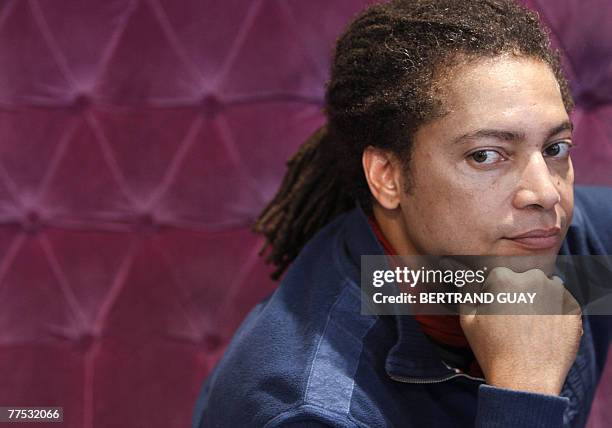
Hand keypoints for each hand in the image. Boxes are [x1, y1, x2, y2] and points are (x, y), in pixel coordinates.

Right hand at [459, 267, 581, 395]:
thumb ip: (466, 291)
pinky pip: (564, 302)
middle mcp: (532, 279)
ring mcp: (556, 293)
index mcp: (504, 278)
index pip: (501, 274)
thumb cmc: (492, 350)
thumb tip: (462, 274)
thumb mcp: (467, 320)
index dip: (498, 292)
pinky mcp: (572, 309)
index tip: (498, 309)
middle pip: (526, 277)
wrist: (524, 379)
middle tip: (515, 318)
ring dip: (541, 298)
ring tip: (532, 323)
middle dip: (522, 291)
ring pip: (548, 286)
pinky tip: (546, 330)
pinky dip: (557, 311)